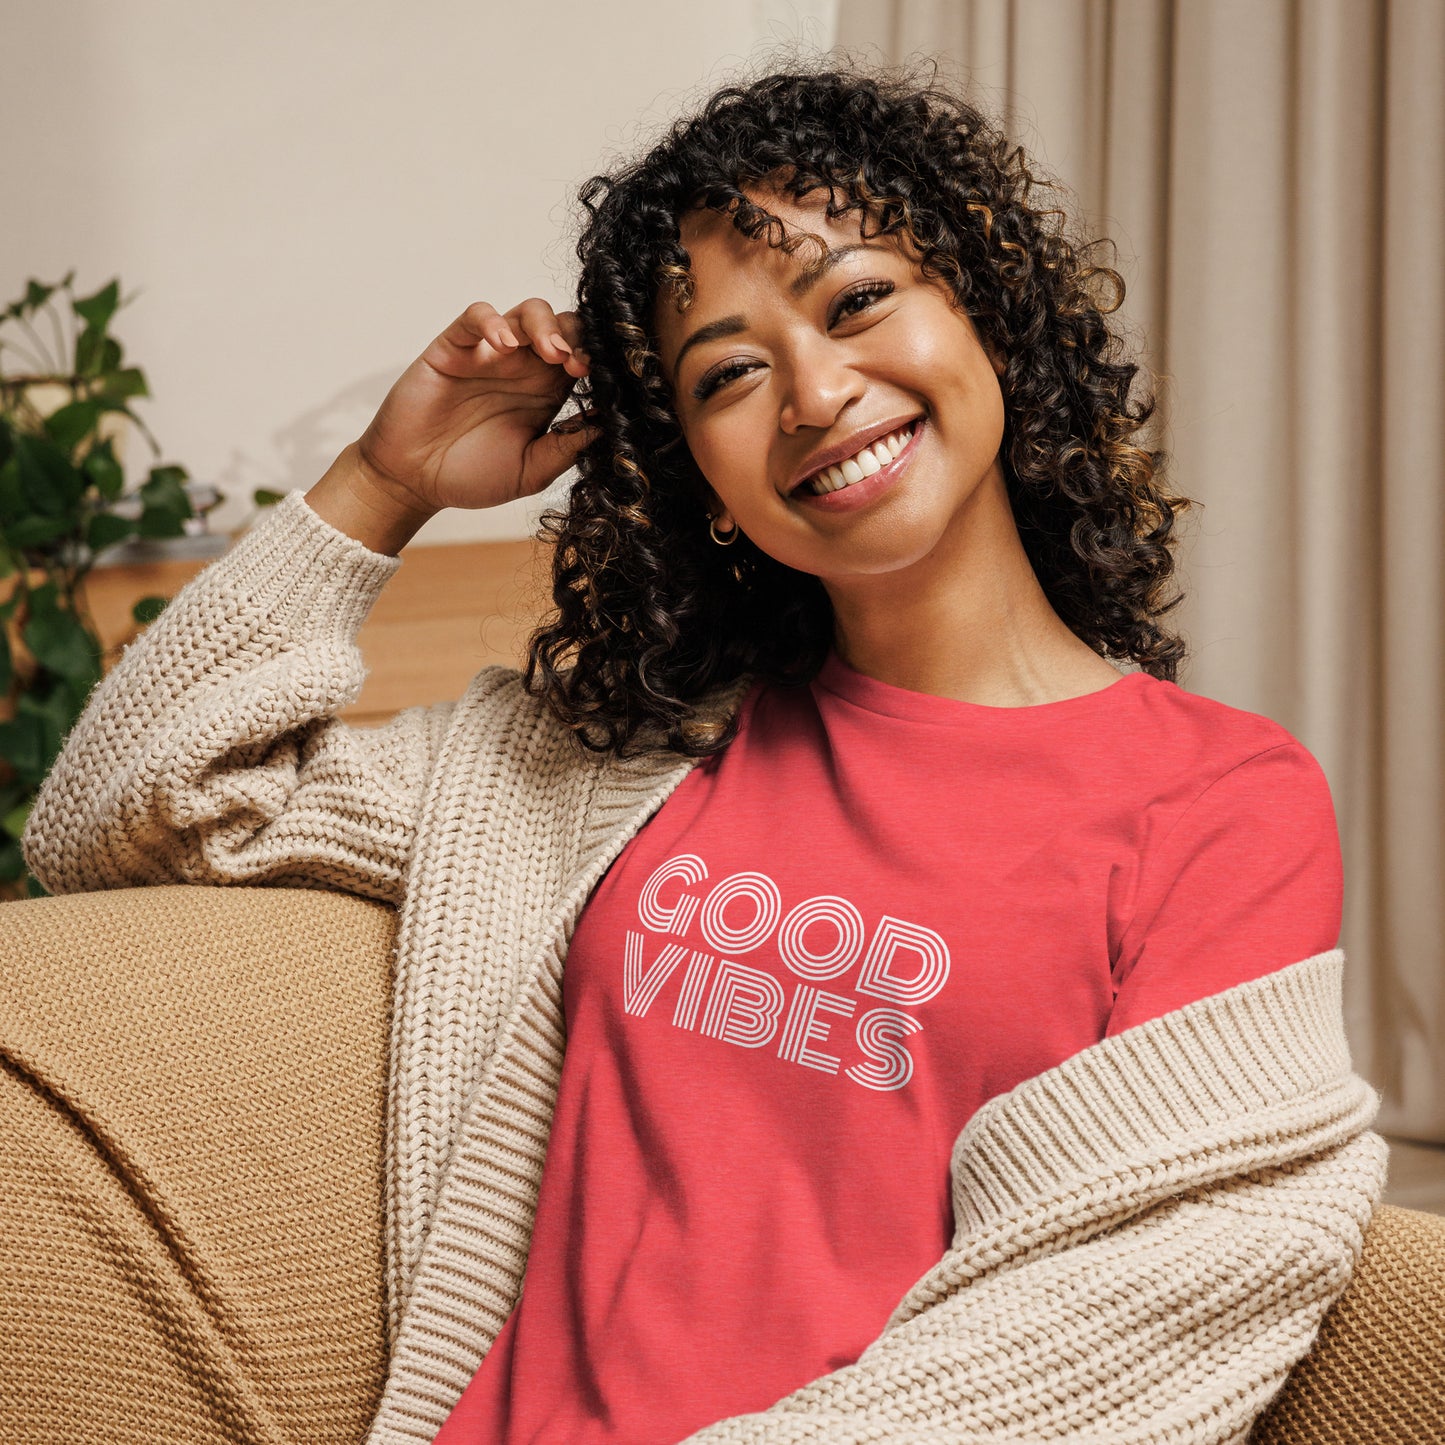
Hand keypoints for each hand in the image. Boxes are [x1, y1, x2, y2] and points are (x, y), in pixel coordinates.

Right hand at [353, 299, 597, 513]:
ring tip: (551, 352)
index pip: (583, 358)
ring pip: (526, 313)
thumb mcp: (530, 472)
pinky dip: (492, 321)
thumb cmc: (471, 476)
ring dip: (545, 325)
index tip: (602, 379)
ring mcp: (489, 354)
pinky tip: (503, 345)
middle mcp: (523, 368)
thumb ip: (565, 449)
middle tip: (578, 364)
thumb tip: (607, 427)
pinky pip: (475, 316)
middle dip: (578, 337)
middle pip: (563, 326)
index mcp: (546, 393)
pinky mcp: (454, 347)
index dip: (596, 361)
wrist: (414, 481)